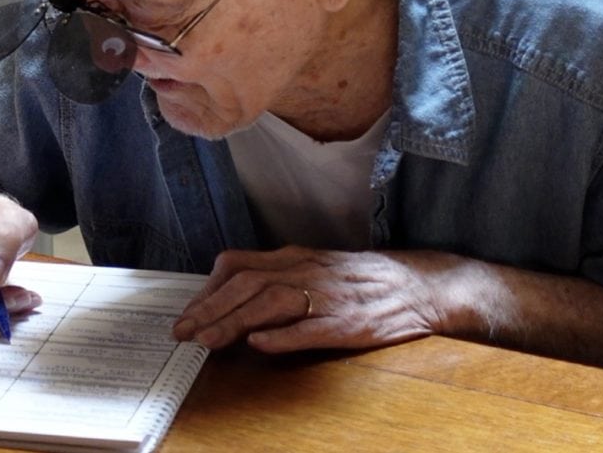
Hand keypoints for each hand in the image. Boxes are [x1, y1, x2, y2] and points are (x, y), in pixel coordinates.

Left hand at [172, 246, 459, 352]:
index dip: (207, 290)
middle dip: (210, 309)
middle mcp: (306, 270)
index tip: (186, 314)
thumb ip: (277, 278)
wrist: (418, 285)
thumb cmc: (362, 280)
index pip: (238, 266)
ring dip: (235, 322)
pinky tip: (260, 344)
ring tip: (209, 341)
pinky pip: (312, 326)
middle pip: (247, 284)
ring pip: (272, 302)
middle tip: (183, 333)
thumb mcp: (314, 268)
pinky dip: (284, 335)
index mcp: (295, 257)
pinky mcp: (350, 322)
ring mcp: (328, 295)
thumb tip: (234, 298)